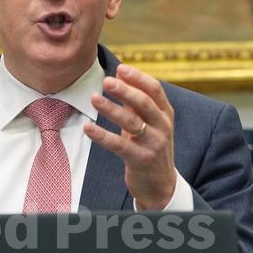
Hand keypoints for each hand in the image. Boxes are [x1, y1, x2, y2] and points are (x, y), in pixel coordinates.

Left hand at [84, 64, 175, 209]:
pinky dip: (101, 135)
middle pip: (144, 103)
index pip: (155, 90)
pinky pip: (118, 145)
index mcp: (165, 114)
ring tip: (93, 98)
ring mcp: (153, 143)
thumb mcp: (149, 124)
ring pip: (131, 122)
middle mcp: (162, 126)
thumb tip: (119, 77)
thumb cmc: (150, 148)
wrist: (161, 184)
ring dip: (111, 109)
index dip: (138, 78)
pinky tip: (87, 128)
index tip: (120, 68)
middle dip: (125, 90)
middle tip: (106, 81)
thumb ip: (136, 103)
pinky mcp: (140, 159)